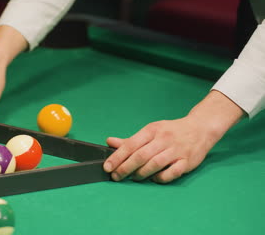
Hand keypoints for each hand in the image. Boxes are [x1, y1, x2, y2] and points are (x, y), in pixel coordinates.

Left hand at [103, 90, 243, 182]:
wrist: (200, 128)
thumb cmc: (170, 131)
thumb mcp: (150, 131)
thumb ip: (130, 140)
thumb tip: (109, 142)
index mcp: (152, 130)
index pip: (131, 144)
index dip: (117, 157)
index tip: (107, 167)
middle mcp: (163, 139)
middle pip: (141, 156)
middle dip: (125, 168)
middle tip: (116, 176)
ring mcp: (176, 150)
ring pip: (155, 164)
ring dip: (141, 174)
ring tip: (133, 178)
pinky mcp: (187, 161)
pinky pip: (172, 172)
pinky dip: (161, 178)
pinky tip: (154, 179)